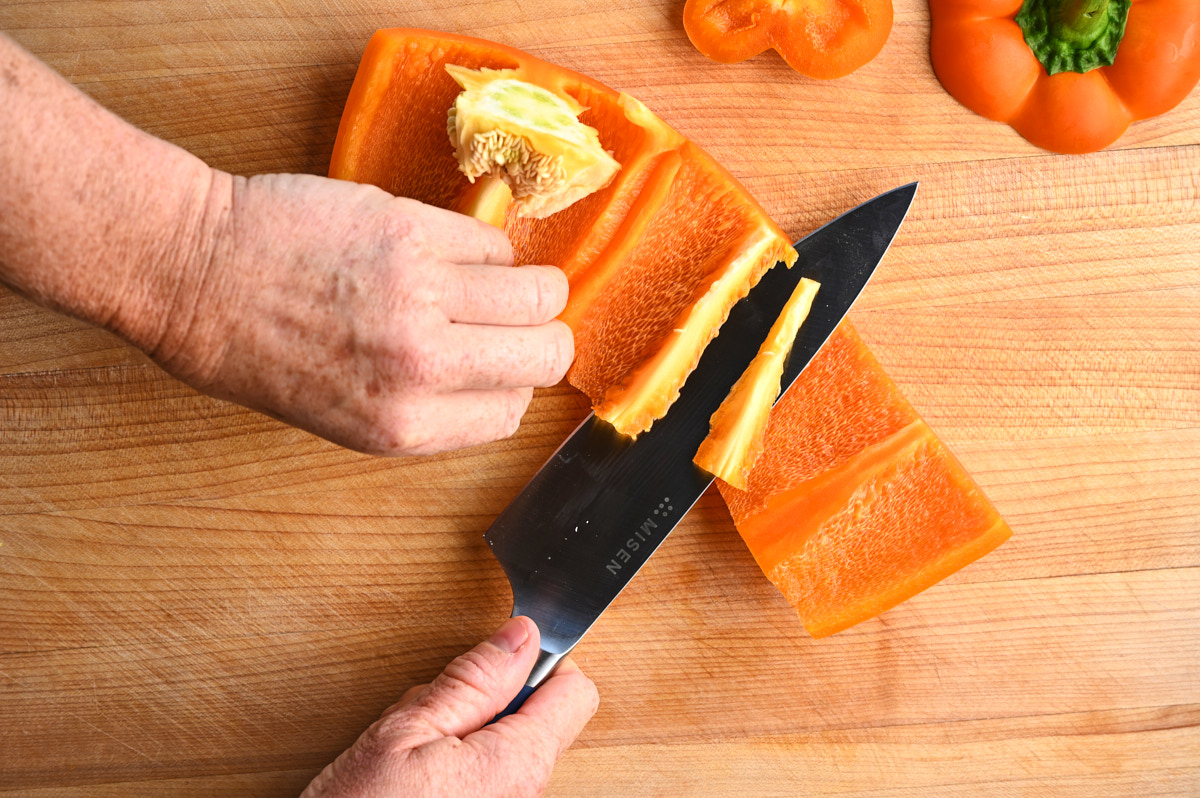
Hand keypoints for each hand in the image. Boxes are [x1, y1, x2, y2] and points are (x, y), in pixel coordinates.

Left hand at [150, 172, 573, 455]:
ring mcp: (421, 294)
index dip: (509, 384)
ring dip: (526, 287)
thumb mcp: (339, 418)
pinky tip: (446, 250)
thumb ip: (424, 411)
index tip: (494, 364)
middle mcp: (422, 366)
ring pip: (541, 291)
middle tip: (514, 322)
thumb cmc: (252, 349)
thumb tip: (491, 381)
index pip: (513, 410)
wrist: (196, 273)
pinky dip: (483, 247)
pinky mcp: (412, 231)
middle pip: (549, 352)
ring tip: (489, 282)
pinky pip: (493, 242)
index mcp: (402, 426)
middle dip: (541, 337)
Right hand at [302, 617, 597, 797]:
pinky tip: (418, 782)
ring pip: (509, 750)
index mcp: (517, 764)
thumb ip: (472, 681)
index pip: (575, 691)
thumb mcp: (403, 731)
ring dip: (470, 738)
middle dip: (491, 704)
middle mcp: (528, 797)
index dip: (539, 665)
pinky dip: (462, 770)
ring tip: (415, 756)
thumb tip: (521, 637)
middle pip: (539, 721)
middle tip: (431, 717)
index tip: (496, 664)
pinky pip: (492, 781)